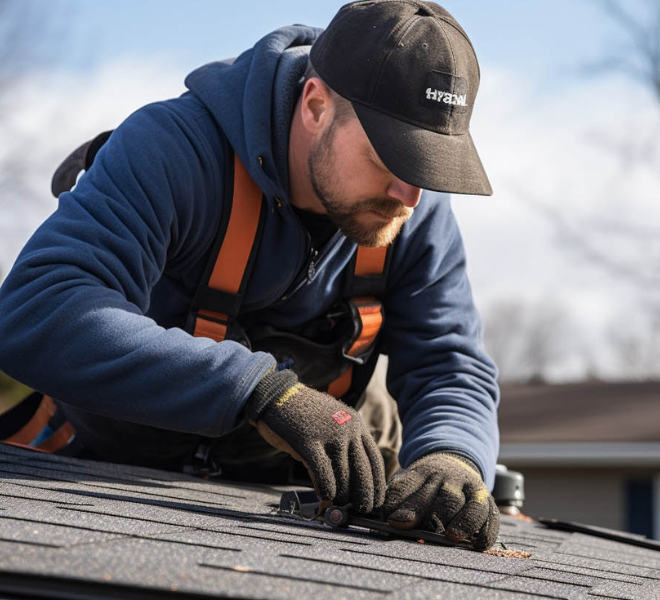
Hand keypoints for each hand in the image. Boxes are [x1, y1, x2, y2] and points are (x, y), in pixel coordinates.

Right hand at [246, 369, 385, 513]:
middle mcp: (347, 428)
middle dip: (364, 495)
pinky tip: (323, 494)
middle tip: (362, 510)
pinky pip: (323, 474)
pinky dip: (325, 489)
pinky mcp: (307, 442)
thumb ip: (344, 446)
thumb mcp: (332, 423)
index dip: (377, 484)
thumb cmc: (303, 415)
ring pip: (342, 477)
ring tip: (336, 501)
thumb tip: (352, 482)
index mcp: (355, 423)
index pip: (374, 459)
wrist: (275, 396)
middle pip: (363, 471)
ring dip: (340, 495)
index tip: (376, 500)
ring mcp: (328, 434)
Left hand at [382, 453, 498, 550]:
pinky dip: (486, 531)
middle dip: (435, 514)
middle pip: (446, 496)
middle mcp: (451, 479)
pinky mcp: (488, 502)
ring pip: (472, 504)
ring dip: (463, 521)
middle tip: (425, 532)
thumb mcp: (408, 482)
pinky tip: (477, 544)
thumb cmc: (424, 482)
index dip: (406, 505)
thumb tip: (386, 521)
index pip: (416, 487)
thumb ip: (396, 499)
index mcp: (424, 472)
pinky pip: (492, 516)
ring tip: (452, 537)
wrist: (453, 462)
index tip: (396, 522)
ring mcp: (472, 489)